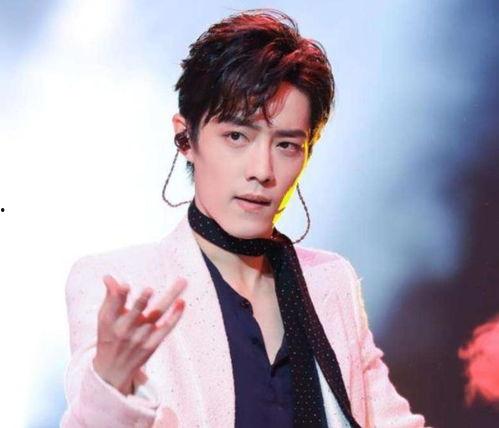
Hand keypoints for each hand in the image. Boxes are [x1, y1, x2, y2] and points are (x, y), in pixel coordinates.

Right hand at [92, 274, 186, 394]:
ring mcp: (140, 337)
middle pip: (137, 311)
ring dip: (170, 298)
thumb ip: (110, 297)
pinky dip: (175, 316)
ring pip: (157, 314)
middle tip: (149, 290)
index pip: (114, 306)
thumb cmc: (110, 337)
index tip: (126, 286)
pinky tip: (182, 302)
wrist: (112, 371)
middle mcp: (125, 329)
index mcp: (110, 321)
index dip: (120, 296)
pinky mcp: (152, 344)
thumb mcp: (105, 318)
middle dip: (142, 301)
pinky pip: (166, 328)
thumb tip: (108, 277)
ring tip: (181, 282)